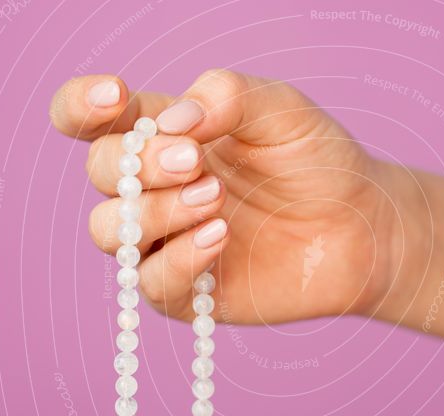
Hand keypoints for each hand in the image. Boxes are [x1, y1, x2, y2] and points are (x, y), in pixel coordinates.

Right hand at [50, 70, 407, 323]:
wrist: (361, 229)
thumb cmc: (319, 164)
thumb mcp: (283, 111)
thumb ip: (228, 96)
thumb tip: (174, 120)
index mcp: (168, 136)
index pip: (93, 119)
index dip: (82, 105)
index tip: (117, 96)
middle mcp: (158, 188)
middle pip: (101, 171)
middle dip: (139, 163)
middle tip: (195, 161)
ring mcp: (168, 241)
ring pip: (111, 231)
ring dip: (156, 212)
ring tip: (217, 200)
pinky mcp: (188, 291)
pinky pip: (152, 281)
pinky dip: (180, 258)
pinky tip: (221, 237)